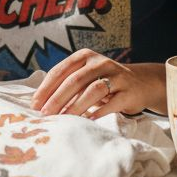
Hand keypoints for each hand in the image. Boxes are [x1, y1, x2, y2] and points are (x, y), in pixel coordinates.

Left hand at [30, 50, 165, 119]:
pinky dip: (99, 111)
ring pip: (93, 90)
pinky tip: (88, 120)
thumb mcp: (86, 75)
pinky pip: (112, 102)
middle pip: (75, 80)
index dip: (46, 88)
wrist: (141, 83)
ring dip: (76, 106)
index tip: (35, 105)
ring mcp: (116, 76)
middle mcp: (100, 62)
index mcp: (84, 56)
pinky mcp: (128, 91)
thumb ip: (67, 83)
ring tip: (64, 119)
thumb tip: (39, 102)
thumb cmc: (105, 81)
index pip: (60, 70)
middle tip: (45, 114)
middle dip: (57, 98)